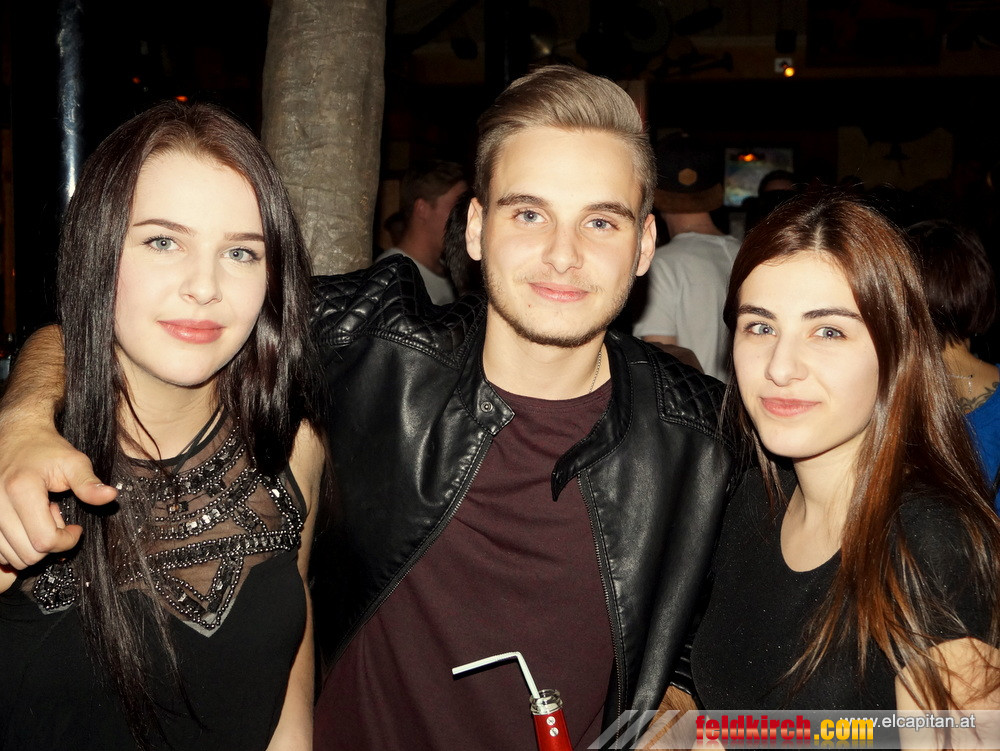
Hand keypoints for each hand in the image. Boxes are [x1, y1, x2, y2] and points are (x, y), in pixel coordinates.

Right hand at [0, 422, 116, 567]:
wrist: (15, 437)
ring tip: (40, 517)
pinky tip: (25, 523)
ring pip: (12, 557)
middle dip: (51, 543)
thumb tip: (110, 496)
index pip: (44, 540)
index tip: (76, 529)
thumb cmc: (45, 449)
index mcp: (21, 490)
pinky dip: (15, 546)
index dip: (66, 541)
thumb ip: (89, 483)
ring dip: (32, 545)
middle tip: (56, 517)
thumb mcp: (73, 462)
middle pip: (28, 554)